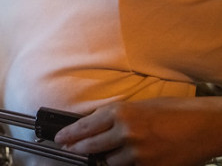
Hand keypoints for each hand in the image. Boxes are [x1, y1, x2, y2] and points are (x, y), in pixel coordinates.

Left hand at [54, 96, 221, 165]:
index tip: (60, 138)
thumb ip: (116, 117)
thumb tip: (95, 126)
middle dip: (78, 149)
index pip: (85, 126)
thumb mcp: (139, 106)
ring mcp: (139, 152)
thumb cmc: (175, 111)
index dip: (69, 134)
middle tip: (70, 150)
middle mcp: (126, 132)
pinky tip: (125, 161)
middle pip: (91, 146)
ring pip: (109, 162)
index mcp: (120, 112)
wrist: (205, 124)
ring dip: (104, 160)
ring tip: (101, 156)